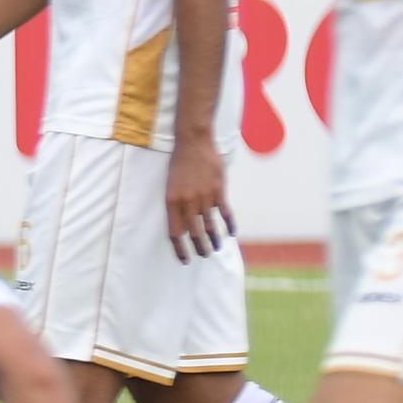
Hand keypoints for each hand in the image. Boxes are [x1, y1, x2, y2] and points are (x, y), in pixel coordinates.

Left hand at [166, 131, 233, 259]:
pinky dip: (229, 224)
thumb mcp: (171, 186)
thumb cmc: (179, 164)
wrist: (193, 142)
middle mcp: (187, 202)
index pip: (175, 232)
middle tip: (204, 255)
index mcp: (171, 201)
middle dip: (199, 248)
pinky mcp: (219, 190)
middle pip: (193, 233)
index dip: (180, 248)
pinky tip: (231, 233)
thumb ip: (178, 205)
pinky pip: (225, 212)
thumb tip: (185, 224)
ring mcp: (204, 196)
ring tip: (217, 248)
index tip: (184, 259)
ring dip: (214, 239)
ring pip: (210, 226)